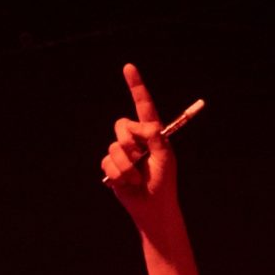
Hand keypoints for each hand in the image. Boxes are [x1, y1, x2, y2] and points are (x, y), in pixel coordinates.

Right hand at [101, 63, 177, 218]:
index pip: (143, 106)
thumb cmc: (164, 182)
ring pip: (115, 147)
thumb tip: (144, 125)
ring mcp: (121, 153)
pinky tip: (128, 184)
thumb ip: (156, 137)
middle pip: (121, 124)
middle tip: (141, 157)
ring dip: (128, 165)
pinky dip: (120, 175)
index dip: (136, 86)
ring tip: (138, 178)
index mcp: (151, 133)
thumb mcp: (166, 157)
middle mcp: (135, 139)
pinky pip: (108, 163)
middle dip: (130, 141)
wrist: (153, 207)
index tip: (128, 68)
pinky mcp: (111, 167)